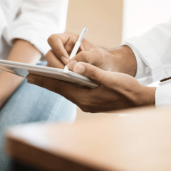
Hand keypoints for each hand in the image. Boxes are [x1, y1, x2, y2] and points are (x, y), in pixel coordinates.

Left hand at [27, 62, 155, 111]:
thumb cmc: (127, 89)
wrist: (140, 101)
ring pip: (66, 91)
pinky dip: (65, 86)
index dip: (44, 81)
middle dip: (45, 82)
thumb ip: (90, 71)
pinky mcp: (91, 102)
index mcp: (85, 98)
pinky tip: (62, 82)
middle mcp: (83, 103)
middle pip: (60, 90)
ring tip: (42, 78)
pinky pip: (73, 93)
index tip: (30, 77)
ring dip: (54, 84)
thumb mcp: (109, 78)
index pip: (60, 87)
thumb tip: (72, 66)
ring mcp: (87, 103)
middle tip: (30, 77)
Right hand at [46, 32, 136, 75]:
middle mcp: (62, 50)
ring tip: (69, 78)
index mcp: (69, 40)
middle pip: (49, 54)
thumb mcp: (98, 55)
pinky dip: (60, 79)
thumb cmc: (103, 58)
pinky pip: (55, 76)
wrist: (107, 69)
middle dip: (56, 64)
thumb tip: (71, 65)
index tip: (67, 60)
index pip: (54, 40)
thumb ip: (86, 57)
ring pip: (49, 66)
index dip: (57, 49)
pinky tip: (69, 82)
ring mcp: (60, 62)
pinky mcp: (61, 73)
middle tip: (67, 73)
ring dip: (57, 73)